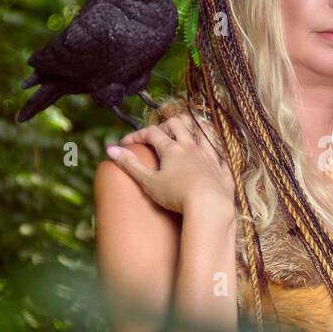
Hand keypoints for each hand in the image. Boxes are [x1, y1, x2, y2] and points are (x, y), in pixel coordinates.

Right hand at [105, 113, 234, 215]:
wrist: (209, 206)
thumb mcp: (148, 182)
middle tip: (156, 137)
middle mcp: (192, 148)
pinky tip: (212, 156)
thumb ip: (130, 165)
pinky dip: (214, 152)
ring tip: (185, 136)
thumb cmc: (177, 195)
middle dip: (165, 126)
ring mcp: (210, 157)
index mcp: (172, 149)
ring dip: (193, 131)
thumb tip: (110, 149)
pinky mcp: (223, 170)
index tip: (125, 143)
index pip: (151, 133)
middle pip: (178, 125)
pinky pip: (221, 155)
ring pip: (202, 133)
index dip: (137, 135)